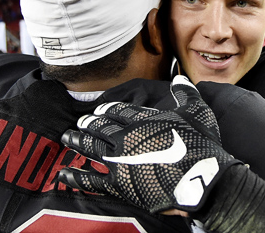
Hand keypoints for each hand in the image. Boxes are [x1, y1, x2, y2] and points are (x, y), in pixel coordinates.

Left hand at [59, 75, 239, 212]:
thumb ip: (185, 93)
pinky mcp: (119, 185)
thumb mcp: (197, 111)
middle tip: (78, 122)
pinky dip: (76, 177)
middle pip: (100, 127)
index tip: (98, 110)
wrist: (201, 178)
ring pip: (91, 147)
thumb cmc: (201, 145)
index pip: (118, 111)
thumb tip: (180, 78)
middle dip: (88, 123)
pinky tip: (63, 174)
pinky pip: (91, 180)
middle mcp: (126, 137)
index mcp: (142, 120)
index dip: (106, 110)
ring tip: (66, 137)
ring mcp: (119, 161)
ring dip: (77, 141)